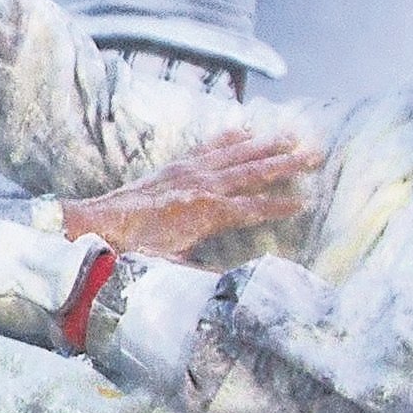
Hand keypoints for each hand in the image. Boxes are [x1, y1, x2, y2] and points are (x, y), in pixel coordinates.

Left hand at [57, 132, 317, 258]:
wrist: (96, 225)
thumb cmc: (133, 251)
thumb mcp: (171, 268)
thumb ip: (206, 273)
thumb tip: (237, 284)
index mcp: (206, 213)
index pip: (254, 208)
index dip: (281, 206)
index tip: (307, 202)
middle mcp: (202, 185)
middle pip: (253, 171)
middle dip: (286, 163)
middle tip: (315, 153)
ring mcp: (188, 171)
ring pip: (235, 153)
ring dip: (265, 144)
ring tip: (291, 135)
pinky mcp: (174, 166)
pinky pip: (208, 146)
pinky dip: (229, 137)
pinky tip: (245, 128)